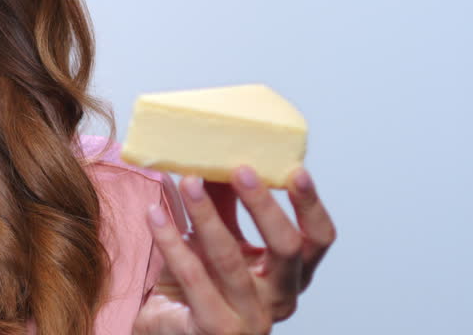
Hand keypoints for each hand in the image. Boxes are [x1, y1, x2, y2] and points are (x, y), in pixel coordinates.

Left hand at [133, 166, 335, 334]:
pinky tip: (155, 215)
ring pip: (231, 260)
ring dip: (207, 215)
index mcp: (290, 275)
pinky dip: (171, 241)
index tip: (296, 171)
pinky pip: (193, 278)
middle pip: (286, 249)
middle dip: (264, 205)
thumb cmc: (199, 282)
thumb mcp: (218, 238)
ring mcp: (250, 319)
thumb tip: (219, 156)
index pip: (318, 240)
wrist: (167, 326)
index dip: (310, 206)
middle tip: (239, 169)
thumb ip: (225, 204)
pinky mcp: (216, 328)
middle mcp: (279, 299)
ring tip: (188, 181)